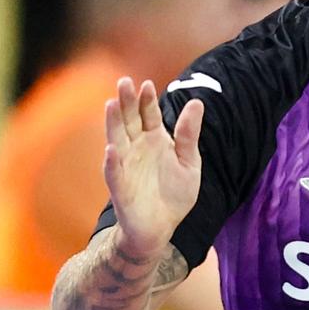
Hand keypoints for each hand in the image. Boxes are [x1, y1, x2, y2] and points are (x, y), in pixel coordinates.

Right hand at [103, 77, 203, 260]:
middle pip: (130, 121)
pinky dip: (112, 161)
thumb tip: (197, 102)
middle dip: (127, 102)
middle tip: (124, 82)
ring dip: (113, 123)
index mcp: (155, 140)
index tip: (147, 84)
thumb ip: (189, 134)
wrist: (162, 227)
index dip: (147, 100)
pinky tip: (111, 148)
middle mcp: (137, 149)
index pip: (149, 115)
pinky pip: (113, 172)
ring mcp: (126, 166)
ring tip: (112, 104)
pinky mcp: (120, 187)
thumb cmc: (174, 194)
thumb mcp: (190, 161)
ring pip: (117, 139)